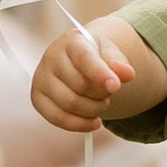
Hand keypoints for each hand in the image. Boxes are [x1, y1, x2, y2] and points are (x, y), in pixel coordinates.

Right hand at [30, 15, 136, 132]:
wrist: (76, 60)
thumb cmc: (95, 56)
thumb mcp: (109, 52)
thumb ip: (119, 62)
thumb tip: (128, 74)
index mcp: (71, 41)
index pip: (84, 58)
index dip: (100, 74)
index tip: (116, 87)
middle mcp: (51, 57)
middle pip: (80, 85)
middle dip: (102, 95)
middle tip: (110, 94)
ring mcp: (41, 78)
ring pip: (70, 103)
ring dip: (93, 110)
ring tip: (102, 104)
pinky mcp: (37, 98)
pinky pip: (58, 119)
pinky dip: (80, 124)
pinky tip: (94, 122)